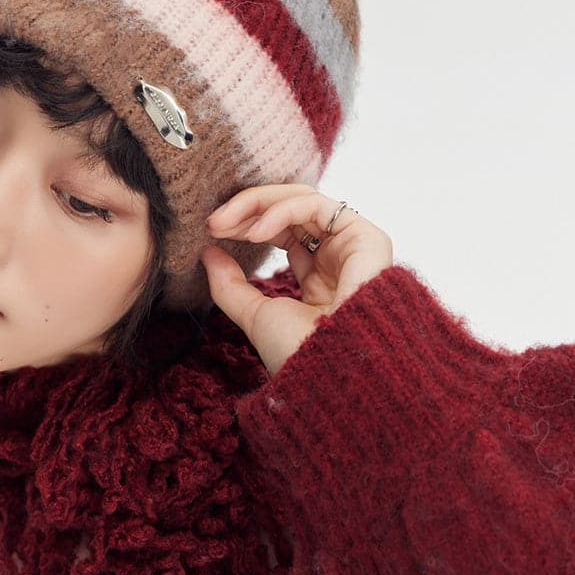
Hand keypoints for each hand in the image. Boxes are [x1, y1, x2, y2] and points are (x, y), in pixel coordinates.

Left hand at [201, 184, 392, 374]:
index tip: (212, 231)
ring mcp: (353, 245)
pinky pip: (317, 206)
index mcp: (319, 276)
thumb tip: (208, 253)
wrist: (334, 375)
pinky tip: (255, 232)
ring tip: (225, 223)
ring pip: (302, 199)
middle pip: (290, 210)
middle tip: (213, 222)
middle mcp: (337, 256)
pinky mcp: (366, 237)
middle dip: (247, 209)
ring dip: (258, 205)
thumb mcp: (256, 316)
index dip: (247, 223)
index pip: (283, 230)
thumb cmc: (301, 355)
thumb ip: (232, 286)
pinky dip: (280, 211)